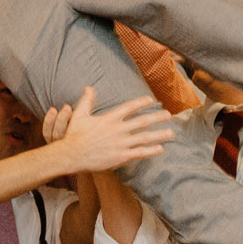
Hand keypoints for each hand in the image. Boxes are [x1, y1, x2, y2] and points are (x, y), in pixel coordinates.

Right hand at [47, 87, 173, 172]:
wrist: (71, 155)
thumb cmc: (74, 135)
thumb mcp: (79, 114)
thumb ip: (86, 100)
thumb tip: (88, 87)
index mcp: (109, 119)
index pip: (129, 107)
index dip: (141, 102)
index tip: (151, 100)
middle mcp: (117, 130)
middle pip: (142, 121)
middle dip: (157, 117)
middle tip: (169, 115)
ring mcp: (120, 144)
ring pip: (144, 138)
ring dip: (159, 134)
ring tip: (171, 132)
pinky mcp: (120, 157)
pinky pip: (139, 153)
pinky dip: (151, 151)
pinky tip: (160, 148)